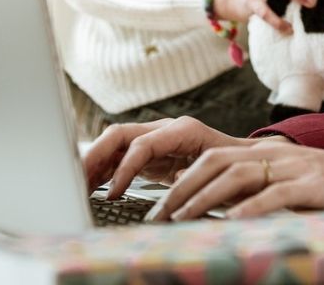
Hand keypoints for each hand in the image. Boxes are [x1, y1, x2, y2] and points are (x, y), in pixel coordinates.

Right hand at [83, 116, 255, 194]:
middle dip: (96, 157)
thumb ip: (197, 172)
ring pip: (115, 146)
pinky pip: (120, 159)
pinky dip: (104, 171)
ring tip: (77, 186)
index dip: (124, 169)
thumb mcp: (219, 169)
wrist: (246, 161)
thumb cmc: (235, 164)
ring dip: (94, 164)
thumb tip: (177, 179)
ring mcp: (155, 140)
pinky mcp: (150, 155)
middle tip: (78, 181)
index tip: (113, 194)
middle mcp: (164, 129)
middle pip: (119, 135)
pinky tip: (92, 186)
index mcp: (181, 129)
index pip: (141, 144)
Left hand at [152, 141, 323, 220]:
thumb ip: (263, 195)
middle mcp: (277, 155)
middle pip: (214, 161)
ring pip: (235, 175)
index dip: (182, 178)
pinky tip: (229, 225)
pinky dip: (248, 209)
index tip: (159, 204)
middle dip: (180, 188)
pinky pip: (273, 195)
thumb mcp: (296, 190)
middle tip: (157, 215)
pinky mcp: (313, 185)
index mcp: (270, 154)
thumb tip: (226, 214)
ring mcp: (295, 167)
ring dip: (202, 199)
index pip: (213, 157)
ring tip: (179, 221)